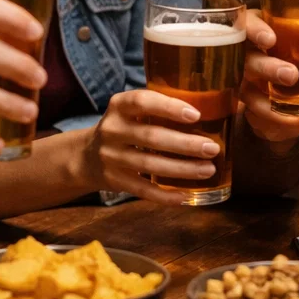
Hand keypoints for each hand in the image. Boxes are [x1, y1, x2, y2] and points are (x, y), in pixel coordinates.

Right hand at [77, 90, 221, 203]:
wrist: (86, 156)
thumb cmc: (124, 128)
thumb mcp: (131, 112)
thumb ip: (159, 107)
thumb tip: (212, 107)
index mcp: (119, 106)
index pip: (142, 101)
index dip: (169, 107)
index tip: (196, 115)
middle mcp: (112, 130)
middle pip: (151, 137)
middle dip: (185, 144)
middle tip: (212, 148)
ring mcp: (111, 157)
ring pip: (150, 165)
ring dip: (182, 169)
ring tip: (208, 170)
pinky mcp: (114, 181)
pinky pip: (143, 190)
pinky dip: (166, 195)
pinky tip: (187, 196)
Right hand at [240, 9, 298, 148]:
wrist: (273, 80)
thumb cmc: (289, 48)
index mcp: (254, 31)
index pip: (245, 27)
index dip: (255, 32)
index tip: (270, 39)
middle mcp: (243, 58)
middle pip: (247, 63)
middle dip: (268, 69)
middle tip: (291, 75)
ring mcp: (243, 86)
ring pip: (253, 99)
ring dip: (278, 110)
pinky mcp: (252, 110)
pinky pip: (269, 122)